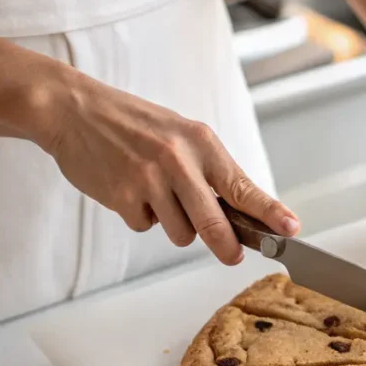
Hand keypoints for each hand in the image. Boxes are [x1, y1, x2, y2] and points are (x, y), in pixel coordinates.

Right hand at [39, 74, 299, 264]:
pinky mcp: (122, 197)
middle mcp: (178, 160)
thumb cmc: (134, 125)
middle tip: (233, 255)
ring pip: (181, 233)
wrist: (74, 110)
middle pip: (216, 223)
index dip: (270, 212)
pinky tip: (129, 190)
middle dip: (227, 246)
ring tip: (156, 194)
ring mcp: (149, 180)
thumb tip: (238, 216)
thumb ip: (209, 172)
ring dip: (174, 226)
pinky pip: (146, 227)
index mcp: (201, 143)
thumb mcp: (181, 135)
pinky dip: (141, 217)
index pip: (243, 186)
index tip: (291, 229)